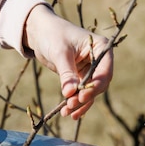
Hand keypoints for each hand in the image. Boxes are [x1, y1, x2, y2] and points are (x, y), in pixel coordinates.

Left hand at [24, 4, 113, 118]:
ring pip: (90, 92)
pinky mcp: (80, 77)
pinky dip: (74, 102)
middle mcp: (99, 60)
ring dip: (79, 103)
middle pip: (98, 84)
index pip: (104, 71)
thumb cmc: (53, 35)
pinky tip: (68, 112)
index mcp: (101, 48)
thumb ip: (66, 73)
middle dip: (85, 97)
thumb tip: (70, 94)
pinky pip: (81, 92)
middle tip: (70, 106)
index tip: (81, 97)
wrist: (40, 32)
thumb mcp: (60, 53)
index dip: (95, 86)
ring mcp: (90, 69)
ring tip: (66, 113)